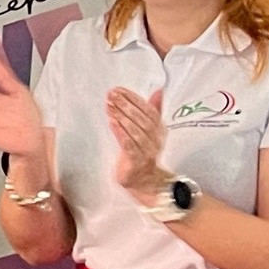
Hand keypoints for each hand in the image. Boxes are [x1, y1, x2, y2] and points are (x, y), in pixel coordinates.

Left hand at [106, 86, 170, 204]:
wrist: (143, 179)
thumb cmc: (141, 150)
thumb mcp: (148, 130)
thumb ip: (153, 110)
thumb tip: (158, 91)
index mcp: (158, 130)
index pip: (149, 110)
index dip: (135, 99)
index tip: (119, 89)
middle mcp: (156, 139)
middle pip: (142, 120)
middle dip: (126, 105)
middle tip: (112, 95)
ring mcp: (147, 151)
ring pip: (136, 132)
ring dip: (122, 118)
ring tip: (109, 106)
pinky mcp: (137, 162)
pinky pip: (129, 146)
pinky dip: (121, 134)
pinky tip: (112, 123)